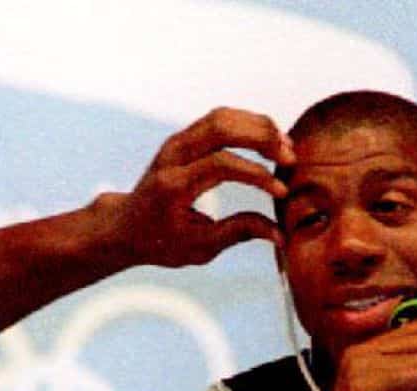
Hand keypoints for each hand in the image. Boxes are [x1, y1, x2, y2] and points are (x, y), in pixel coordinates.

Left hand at [110, 107, 294, 268]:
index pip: (220, 165)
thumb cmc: (161, 242)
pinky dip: (248, 124)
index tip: (280, 191)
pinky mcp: (184, 137)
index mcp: (172, 185)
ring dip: (259, 127)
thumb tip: (280, 234)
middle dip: (262, 138)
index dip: (255, 175)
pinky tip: (269, 142)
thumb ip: (238, 234)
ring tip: (286, 148)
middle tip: (290, 158)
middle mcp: (171, 157)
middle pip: (221, 127)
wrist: (126, 226)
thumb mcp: (198, 247)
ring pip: (223, 116)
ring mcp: (176, 142)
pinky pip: (220, 118)